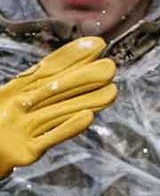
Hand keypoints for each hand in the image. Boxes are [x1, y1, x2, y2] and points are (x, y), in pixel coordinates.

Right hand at [0, 37, 113, 179]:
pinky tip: (89, 117)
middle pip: (55, 88)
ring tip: (112, 92)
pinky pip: (50, 138)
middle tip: (111, 67)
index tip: (97, 44)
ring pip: (58, 111)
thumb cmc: (3, 122)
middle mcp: (17, 105)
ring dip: (86, 101)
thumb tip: (76, 68)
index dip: (71, 56)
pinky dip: (68, 128)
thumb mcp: (16, 98)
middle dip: (84, 77)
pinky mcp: (25, 150)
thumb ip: (41, 85)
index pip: (47, 69)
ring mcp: (21, 127)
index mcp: (15, 90)